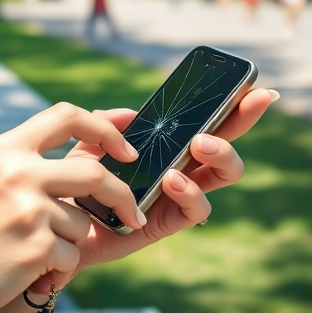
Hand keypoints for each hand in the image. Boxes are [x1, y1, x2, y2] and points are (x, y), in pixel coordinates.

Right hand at [0, 103, 144, 312]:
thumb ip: (27, 165)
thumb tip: (89, 152)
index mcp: (4, 149)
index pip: (66, 115)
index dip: (104, 128)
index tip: (126, 149)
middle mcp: (17, 171)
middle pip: (94, 173)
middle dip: (121, 196)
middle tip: (132, 215)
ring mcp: (27, 208)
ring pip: (81, 223)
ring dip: (67, 243)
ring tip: (27, 254)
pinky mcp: (37, 246)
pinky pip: (71, 256)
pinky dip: (57, 269)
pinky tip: (24, 274)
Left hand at [27, 87, 274, 293]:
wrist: (57, 228)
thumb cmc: (75, 184)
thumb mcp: (85, 146)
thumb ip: (105, 125)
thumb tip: (132, 114)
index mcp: (165, 144)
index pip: (204, 119)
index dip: (231, 103)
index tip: (254, 84)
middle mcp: (181, 166)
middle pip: (226, 142)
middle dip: (243, 120)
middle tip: (248, 103)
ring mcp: (179, 194)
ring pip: (224, 175)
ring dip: (221, 154)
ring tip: (200, 144)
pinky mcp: (168, 221)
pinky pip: (198, 210)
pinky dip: (191, 192)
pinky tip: (173, 180)